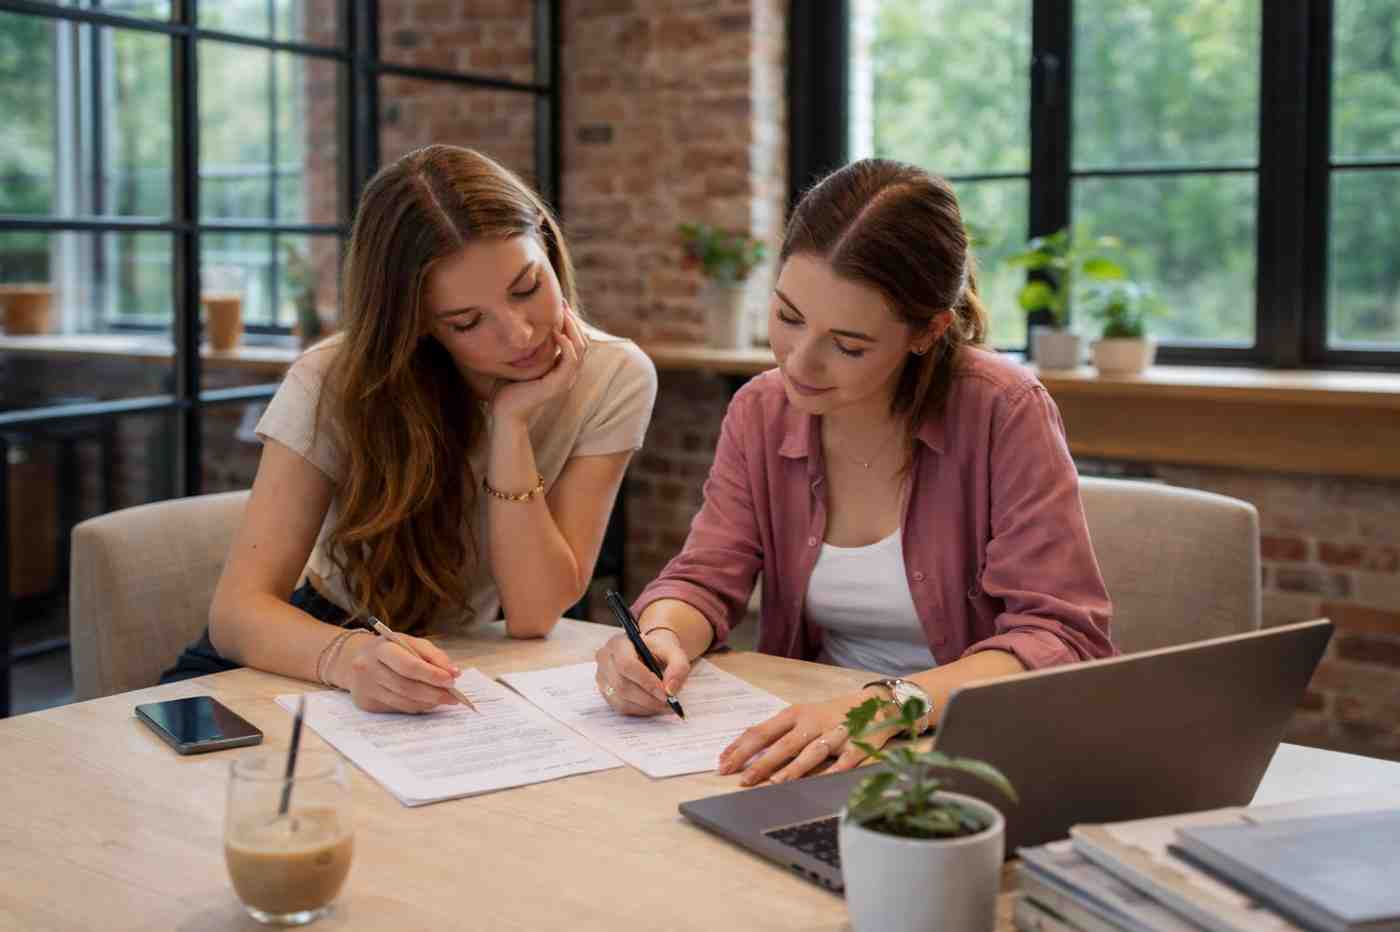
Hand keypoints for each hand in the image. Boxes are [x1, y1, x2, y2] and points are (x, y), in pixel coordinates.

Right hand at [334, 631, 462, 713]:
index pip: (409, 665)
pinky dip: (416, 706)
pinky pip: (397, 708)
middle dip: (434, 693)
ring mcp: (365, 688)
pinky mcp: (366, 703)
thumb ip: (433, 656)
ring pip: (403, 701)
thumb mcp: (410, 643)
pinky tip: (426, 701)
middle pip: (406, 687)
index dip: (432, 675)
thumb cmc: (390, 649)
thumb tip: (453, 673)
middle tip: (453, 696)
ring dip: (428, 702)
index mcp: (381, 648)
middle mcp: (368, 668)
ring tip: (444, 699)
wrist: (354, 659)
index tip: (451, 680)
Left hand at [491, 304, 588, 425]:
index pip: (575, 341)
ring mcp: (565, 380)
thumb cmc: (507, 389)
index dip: (570, 323)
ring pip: (581, 347)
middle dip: (573, 320)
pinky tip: (556, 331)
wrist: (503, 413)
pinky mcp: (559, 384)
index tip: (560, 305)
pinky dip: (567, 344)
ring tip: (563, 312)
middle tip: (562, 303)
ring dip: (573, 328)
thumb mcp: (520, 362)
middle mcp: (567, 374)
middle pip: (583, 341)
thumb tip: (518, 327)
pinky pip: (571, 360)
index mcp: (561, 369)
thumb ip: (527, 348)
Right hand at [594, 628, 691, 715]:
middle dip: (648, 698)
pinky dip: (640, 710)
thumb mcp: (675, 653)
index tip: (665, 693)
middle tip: (668, 703)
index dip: (646, 682)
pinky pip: (621, 707)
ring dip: (646, 706)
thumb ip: (678, 668)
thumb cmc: (660, 651)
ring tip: (664, 705)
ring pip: (621, 699)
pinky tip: (653, 705)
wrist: (650, 653)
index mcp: (618, 643)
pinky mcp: (605, 692)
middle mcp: (605, 659)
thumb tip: (670, 690)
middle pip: (622, 685)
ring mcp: (602, 677)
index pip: (626, 664)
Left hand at [717, 688, 894, 785]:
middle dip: (761, 762)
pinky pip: (844, 761)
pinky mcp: (857, 745)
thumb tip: (745, 752)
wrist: (876, 704)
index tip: (723, 763)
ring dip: (793, 768)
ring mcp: (836, 732)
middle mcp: (813, 722)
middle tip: (742, 779)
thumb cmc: (830, 714)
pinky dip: (834, 771)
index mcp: (795, 714)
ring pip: (811, 751)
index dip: (741, 748)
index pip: (762, 731)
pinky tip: (822, 783)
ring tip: (775, 782)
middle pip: (783, 744)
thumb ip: (778, 732)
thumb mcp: (802, 716)